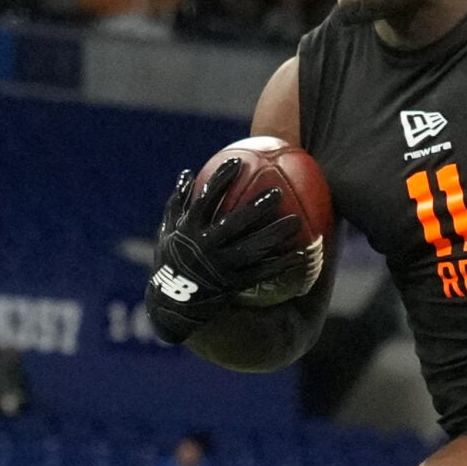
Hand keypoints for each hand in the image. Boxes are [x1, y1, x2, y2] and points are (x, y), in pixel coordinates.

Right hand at [144, 158, 306, 344]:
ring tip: (296, 222)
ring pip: (251, 249)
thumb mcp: (166, 231)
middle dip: (256, 208)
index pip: (205, 199)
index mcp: (189, 230)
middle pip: (234, 224)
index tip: (237, 161)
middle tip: (276, 192)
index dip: (221, 179)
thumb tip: (187, 174)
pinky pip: (259, 273)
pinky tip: (300, 255)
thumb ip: (177, 203)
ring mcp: (220, 266)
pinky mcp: (232, 284)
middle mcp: (205, 247)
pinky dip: (279, 264)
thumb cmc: (170, 261)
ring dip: (274, 235)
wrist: (172, 304)